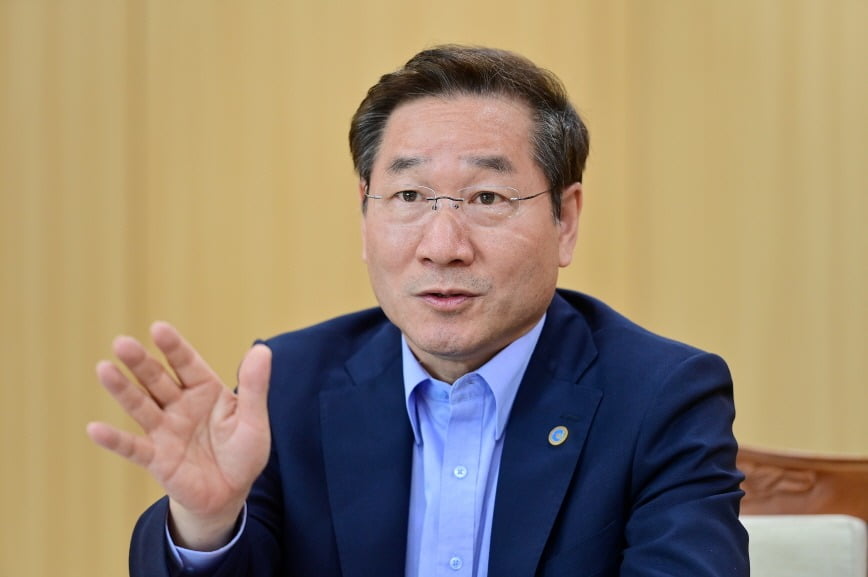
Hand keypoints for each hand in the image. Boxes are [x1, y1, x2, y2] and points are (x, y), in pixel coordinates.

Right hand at [86, 321, 270, 549]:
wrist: (230, 494)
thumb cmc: (243, 452)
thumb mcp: (254, 420)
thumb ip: (255, 387)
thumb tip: (262, 349)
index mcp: (205, 390)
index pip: (186, 363)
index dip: (173, 347)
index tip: (158, 328)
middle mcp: (180, 405)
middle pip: (157, 379)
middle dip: (140, 362)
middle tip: (122, 343)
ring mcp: (165, 430)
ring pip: (140, 405)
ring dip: (122, 389)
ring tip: (103, 368)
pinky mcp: (156, 458)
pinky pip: (133, 447)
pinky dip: (114, 440)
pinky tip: (95, 429)